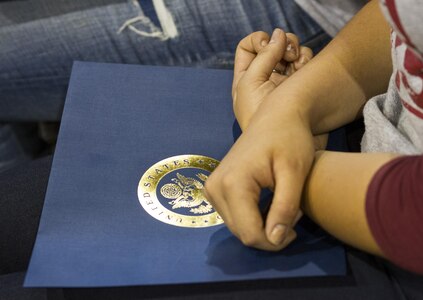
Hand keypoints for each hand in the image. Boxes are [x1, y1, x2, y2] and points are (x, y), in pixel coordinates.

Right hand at [205, 100, 315, 250]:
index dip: (276, 241)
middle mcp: (215, 188)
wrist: (277, 116)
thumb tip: (274, 240)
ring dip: (262, 226)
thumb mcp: (294, 172)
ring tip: (282, 204)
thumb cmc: (289, 138)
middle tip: (292, 212)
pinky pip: (234, 217)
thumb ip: (284, 207)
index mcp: (232, 184)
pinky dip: (253, 218)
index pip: (250, 234)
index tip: (296, 226)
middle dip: (270, 233)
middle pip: (241, 234)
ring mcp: (212, 188)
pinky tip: (269, 203)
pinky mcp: (215, 189)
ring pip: (238, 228)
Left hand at [233, 29, 312, 130]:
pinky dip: (305, 58)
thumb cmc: (260, 119)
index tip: (266, 47)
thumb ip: (263, 56)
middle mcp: (265, 77)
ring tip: (296, 62)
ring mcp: (285, 80)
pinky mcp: (302, 83)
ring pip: (290, 50)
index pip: (247, 47)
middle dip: (280, 43)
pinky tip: (304, 68)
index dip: (257, 40)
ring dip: (294, 49)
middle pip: (271, 46)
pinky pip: (305, 60)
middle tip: (287, 54)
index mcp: (246, 77)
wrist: (285, 143)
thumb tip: (278, 34)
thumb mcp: (250, 85)